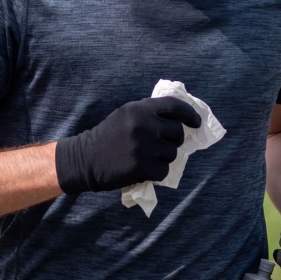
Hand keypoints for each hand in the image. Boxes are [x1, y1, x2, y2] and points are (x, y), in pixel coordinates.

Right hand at [55, 97, 201, 194]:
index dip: (190, 114)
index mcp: (140, 108)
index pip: (174, 106)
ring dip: (163, 158)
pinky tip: (142, 170)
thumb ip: (149, 114)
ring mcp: (143, 146)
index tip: (196, 123)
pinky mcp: (141, 166)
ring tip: (146, 158)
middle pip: (177, 133)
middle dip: (173, 141)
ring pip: (172, 153)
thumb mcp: (126, 116)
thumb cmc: (107, 137)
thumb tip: (180, 121)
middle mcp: (144, 124)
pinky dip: (156, 173)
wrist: (84, 158)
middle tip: (161, 147)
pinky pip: (163, 170)